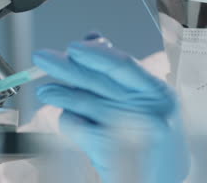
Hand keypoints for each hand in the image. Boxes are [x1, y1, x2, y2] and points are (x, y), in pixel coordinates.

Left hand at [33, 34, 188, 182]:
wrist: (164, 180)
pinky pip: (79, 127)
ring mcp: (132, 133)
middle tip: (43, 58)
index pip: (122, 64)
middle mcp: (149, 111)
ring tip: (46, 91)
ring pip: (85, 103)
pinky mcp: (113, 152)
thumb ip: (120, 72)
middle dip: (66, 67)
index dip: (94, 53)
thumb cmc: (153, 136)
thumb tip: (91, 38)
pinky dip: (69, 120)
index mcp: (158, 92)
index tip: (73, 47)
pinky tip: (68, 118)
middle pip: (98, 81)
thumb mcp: (146, 100)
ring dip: (61, 95)